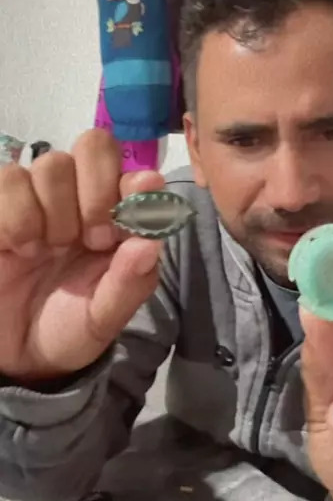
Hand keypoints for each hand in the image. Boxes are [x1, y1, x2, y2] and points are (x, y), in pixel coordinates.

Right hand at [0, 129, 163, 381]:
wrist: (14, 355)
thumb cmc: (67, 329)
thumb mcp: (104, 318)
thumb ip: (130, 283)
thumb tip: (151, 242)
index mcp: (117, 217)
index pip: (133, 167)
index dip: (135, 181)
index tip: (132, 213)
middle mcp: (80, 196)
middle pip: (94, 145)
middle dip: (97, 191)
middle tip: (94, 239)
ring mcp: (38, 197)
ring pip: (53, 164)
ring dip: (56, 210)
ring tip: (50, 251)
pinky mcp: (0, 205)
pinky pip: (10, 180)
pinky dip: (19, 215)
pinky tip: (22, 248)